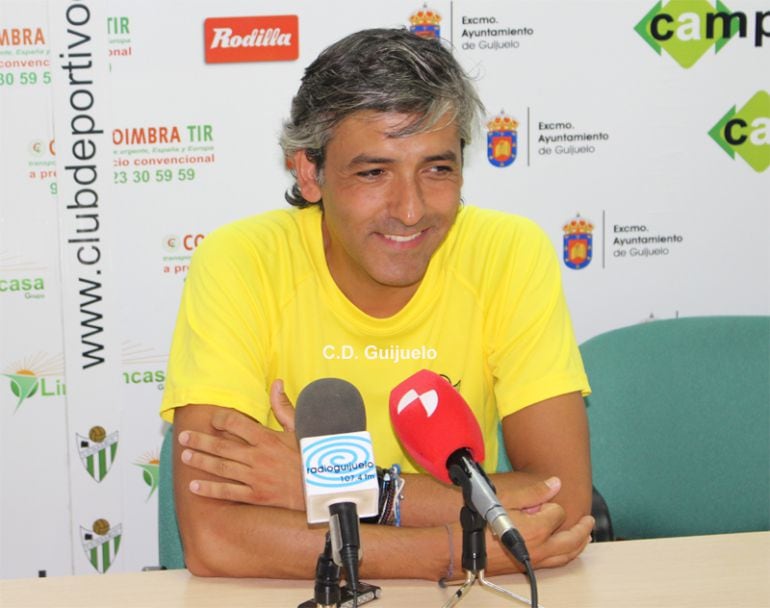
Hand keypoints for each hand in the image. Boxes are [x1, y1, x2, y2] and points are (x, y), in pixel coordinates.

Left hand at [178, 380, 303, 509]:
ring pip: (221, 468)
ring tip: (185, 457)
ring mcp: (256, 478)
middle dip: (200, 441)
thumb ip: (283, 406)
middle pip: (222, 447)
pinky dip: (209, 490)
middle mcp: (258, 457)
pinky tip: (194, 486)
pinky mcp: (256, 496)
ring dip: (200, 462)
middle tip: (183, 438)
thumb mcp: (300, 428)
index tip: (213, 420)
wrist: (322, 488)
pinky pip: (228, 492)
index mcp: (267, 438)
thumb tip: (276, 382)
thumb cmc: (311, 456)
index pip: (235, 423)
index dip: (220, 420)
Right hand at [485, 477, 593, 572]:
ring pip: (566, 556)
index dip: (552, 504)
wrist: (464, 546)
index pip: (558, 513)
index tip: (544, 501)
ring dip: (579, 545)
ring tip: (585, 537)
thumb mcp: (507, 499)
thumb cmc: (482, 521)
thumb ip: (535, 492)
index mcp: (539, 528)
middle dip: (583, 529)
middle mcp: (542, 547)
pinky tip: (566, 550)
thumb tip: (556, 483)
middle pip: (572, 540)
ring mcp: (536, 560)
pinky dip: (567, 555)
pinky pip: (556, 563)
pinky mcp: (528, 567)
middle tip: (589, 521)